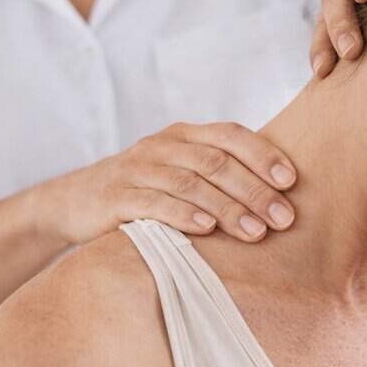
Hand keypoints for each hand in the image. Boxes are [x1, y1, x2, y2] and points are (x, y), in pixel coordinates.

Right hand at [35, 121, 297, 244]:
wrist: (74, 201)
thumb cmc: (144, 190)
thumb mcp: (179, 172)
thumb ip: (217, 174)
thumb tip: (280, 195)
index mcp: (184, 134)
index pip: (231, 135)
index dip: (263, 155)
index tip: (292, 181)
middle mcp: (162, 144)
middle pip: (216, 162)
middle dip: (255, 190)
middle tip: (284, 218)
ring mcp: (137, 168)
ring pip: (191, 183)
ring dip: (228, 208)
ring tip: (256, 232)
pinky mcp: (116, 195)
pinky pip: (154, 202)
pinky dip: (184, 214)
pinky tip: (208, 230)